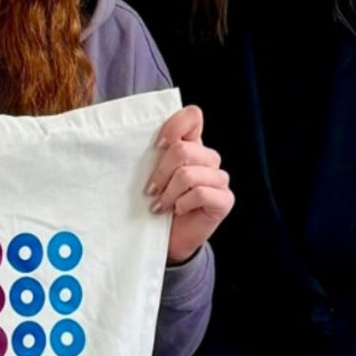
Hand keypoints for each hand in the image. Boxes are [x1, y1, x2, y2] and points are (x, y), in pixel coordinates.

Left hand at [145, 104, 234, 263]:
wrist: (169, 238)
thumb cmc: (158, 203)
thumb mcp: (151, 175)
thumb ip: (152, 154)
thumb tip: (131, 137)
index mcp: (192, 145)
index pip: (193, 116)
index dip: (173, 127)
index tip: (156, 146)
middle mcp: (208, 158)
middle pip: (183, 149)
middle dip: (160, 172)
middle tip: (150, 190)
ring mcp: (219, 179)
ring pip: (188, 174)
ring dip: (168, 193)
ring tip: (160, 205)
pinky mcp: (224, 199)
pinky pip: (201, 193)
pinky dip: (183, 203)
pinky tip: (177, 211)